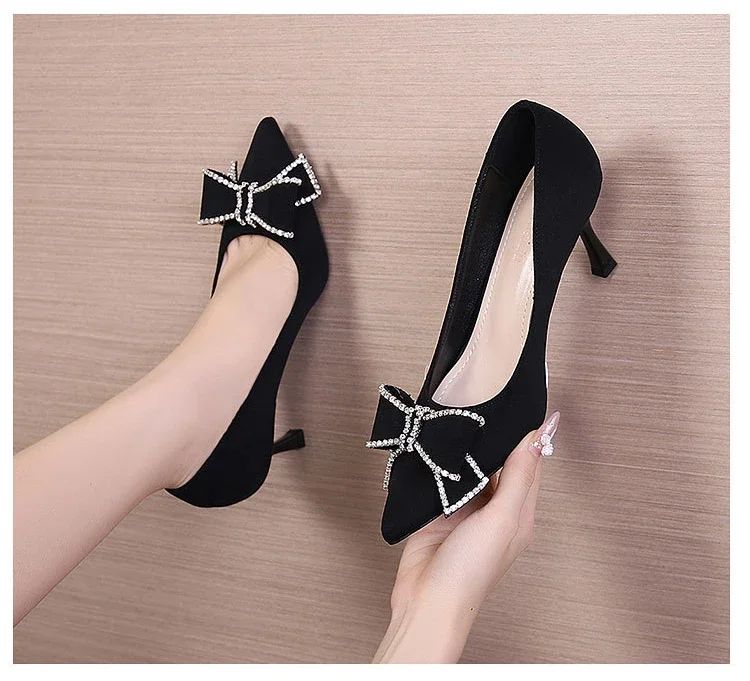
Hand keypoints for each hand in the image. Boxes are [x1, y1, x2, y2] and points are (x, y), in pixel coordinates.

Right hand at [372, 411, 558, 662]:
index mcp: (518, 512)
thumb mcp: (502, 520)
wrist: (426, 600)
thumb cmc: (470, 570)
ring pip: (469, 467)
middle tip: (485, 399)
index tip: (520, 403)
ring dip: (466, 447)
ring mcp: (464, 508)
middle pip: (497, 463)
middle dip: (493, 436)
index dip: (527, 435)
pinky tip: (437, 440)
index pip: (528, 464)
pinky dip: (441, 460)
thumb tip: (536, 438)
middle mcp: (494, 508)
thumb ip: (517, 478)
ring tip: (461, 413)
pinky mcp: (438, 508)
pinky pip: (442, 477)